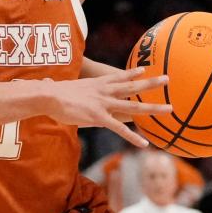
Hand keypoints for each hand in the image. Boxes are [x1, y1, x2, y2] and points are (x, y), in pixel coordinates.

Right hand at [44, 68, 170, 146]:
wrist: (48, 95)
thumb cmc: (48, 93)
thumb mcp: (58, 87)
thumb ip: (56, 87)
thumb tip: (42, 83)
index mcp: (96, 84)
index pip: (118, 76)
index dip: (132, 73)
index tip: (144, 69)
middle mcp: (104, 92)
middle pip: (132, 86)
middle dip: (151, 83)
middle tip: (168, 78)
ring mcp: (103, 104)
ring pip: (133, 106)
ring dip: (153, 108)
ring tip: (169, 109)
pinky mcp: (99, 117)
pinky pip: (120, 128)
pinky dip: (133, 137)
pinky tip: (144, 144)